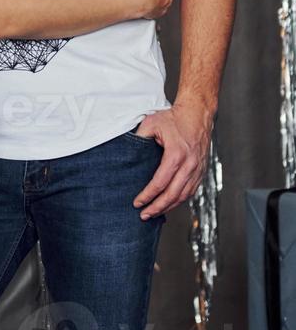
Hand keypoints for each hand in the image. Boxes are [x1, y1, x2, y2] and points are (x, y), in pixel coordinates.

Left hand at [131, 100, 213, 218]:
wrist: (197, 113)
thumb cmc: (174, 118)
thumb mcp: (151, 122)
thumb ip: (139, 138)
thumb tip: (127, 153)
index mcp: (176, 155)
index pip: (160, 183)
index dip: (147, 195)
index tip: (137, 203)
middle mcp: (189, 165)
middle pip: (173, 195)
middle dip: (157, 207)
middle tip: (144, 215)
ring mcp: (198, 169)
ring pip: (184, 196)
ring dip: (169, 207)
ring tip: (155, 212)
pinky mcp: (201, 170)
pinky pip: (191, 190)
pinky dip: (180, 199)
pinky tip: (169, 203)